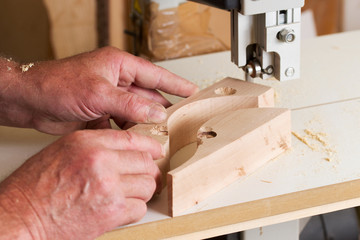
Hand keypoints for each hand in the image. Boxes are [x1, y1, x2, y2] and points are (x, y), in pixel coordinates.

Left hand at [0, 47, 197, 133]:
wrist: (30, 101)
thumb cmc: (58, 84)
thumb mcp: (98, 93)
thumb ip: (130, 105)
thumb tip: (156, 113)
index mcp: (119, 66)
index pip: (155, 75)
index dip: (176, 84)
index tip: (193, 91)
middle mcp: (116, 81)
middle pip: (147, 96)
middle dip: (162, 109)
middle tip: (179, 121)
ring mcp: (109, 98)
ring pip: (135, 113)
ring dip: (145, 124)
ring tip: (160, 135)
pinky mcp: (100, 113)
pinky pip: (122, 124)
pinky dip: (129, 132)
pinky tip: (136, 141)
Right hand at [0, 129, 162, 239]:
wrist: (22, 217)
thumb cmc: (36, 186)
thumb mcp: (64, 151)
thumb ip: (96, 146)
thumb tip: (125, 149)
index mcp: (88, 143)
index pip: (133, 139)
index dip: (151, 146)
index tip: (157, 151)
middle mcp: (101, 161)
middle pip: (145, 162)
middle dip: (149, 171)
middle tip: (147, 176)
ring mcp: (109, 187)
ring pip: (147, 185)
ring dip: (142, 191)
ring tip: (130, 194)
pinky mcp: (112, 212)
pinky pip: (140, 208)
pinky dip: (134, 209)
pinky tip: (122, 208)